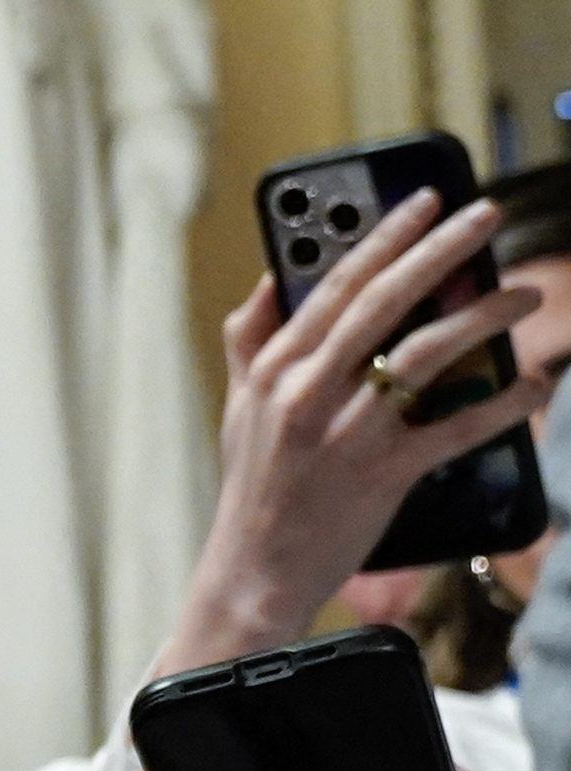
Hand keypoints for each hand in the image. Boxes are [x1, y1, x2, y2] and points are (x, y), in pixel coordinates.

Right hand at [150, 200, 555, 677]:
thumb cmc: (253, 488)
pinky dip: (501, 401)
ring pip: (425, 354)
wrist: (253, 572)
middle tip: (485, 216)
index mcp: (274, 367)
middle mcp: (307, 391)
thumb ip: (251, 340)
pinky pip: (456, 427)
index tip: (425, 198)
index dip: (383, 236)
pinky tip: (534, 381)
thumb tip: (269, 278)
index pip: (333, 284)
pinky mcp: (384, 474)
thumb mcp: (237, 406)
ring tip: (525, 292)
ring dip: (483, 316)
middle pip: (384, 303)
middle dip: (440, 251)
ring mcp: (346, 432)